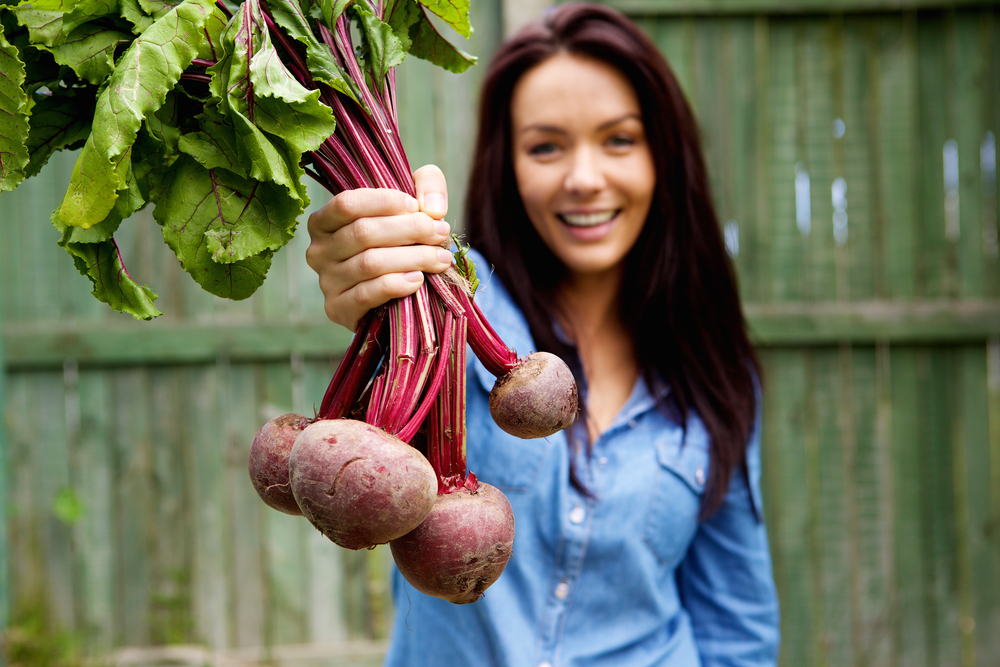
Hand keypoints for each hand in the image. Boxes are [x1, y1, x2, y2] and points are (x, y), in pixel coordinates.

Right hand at [306, 165, 452, 330]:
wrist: (396, 295)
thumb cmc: (400, 242)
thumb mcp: (413, 205)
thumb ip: (427, 186)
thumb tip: (432, 207)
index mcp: (325, 221)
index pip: (347, 204)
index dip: (384, 202)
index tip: (416, 207)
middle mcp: (318, 250)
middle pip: (363, 232)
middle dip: (410, 229)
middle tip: (440, 233)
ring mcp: (326, 281)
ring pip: (370, 263)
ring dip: (413, 258)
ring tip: (440, 258)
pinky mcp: (338, 309)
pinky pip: (367, 294)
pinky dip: (396, 285)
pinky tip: (418, 279)